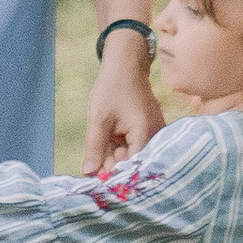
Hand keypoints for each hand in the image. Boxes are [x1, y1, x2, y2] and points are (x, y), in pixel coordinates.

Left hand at [84, 51, 163, 175]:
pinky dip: (119, 147)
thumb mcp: (98, 119)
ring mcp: (153, 135)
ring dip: (114, 155)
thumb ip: (94, 148)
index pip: (131, 168)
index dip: (113, 175)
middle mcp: (154, 138)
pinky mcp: (148, 132)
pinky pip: (133, 147)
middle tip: (94, 158)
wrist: (126, 65)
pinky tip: (108, 139)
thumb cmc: (112, 88)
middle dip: (111, 164)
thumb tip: (88, 175)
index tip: (94, 176)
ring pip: (131, 156)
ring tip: (103, 140)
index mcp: (145, 134)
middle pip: (132, 164)